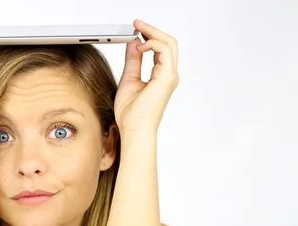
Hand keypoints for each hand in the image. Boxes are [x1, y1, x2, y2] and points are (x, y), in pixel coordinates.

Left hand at [114, 19, 178, 135]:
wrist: (134, 129)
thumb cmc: (132, 114)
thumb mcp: (128, 79)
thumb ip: (132, 61)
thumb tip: (134, 44)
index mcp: (160, 76)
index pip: (160, 50)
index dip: (149, 37)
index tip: (136, 30)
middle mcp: (168, 75)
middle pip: (168, 43)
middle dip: (153, 30)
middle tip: (138, 23)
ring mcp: (169, 76)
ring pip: (169, 43)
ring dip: (153, 32)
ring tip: (138, 28)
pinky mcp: (167, 77)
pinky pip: (164, 51)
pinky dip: (152, 43)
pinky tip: (140, 45)